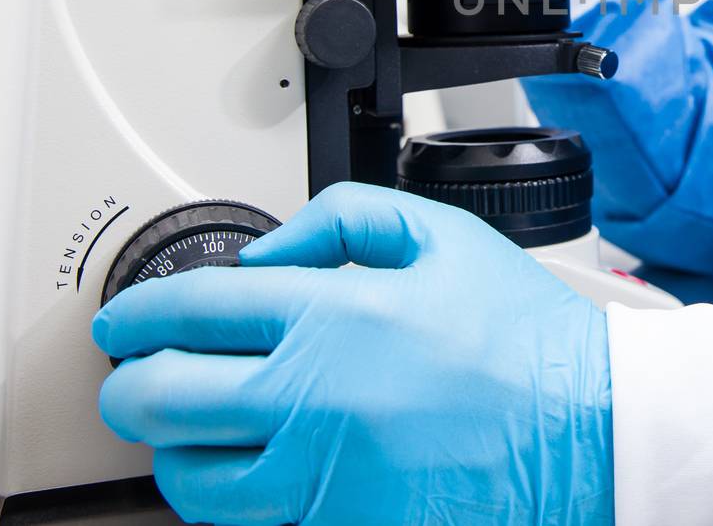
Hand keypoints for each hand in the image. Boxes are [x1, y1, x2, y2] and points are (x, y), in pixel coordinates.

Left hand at [92, 183, 612, 525]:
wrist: (588, 430)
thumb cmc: (523, 338)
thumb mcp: (443, 238)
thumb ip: (342, 218)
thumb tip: (264, 253)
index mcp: (336, 314)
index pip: (193, 309)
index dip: (138, 310)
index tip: (123, 316)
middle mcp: (315, 397)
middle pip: (162, 397)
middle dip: (128, 381)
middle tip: (131, 372)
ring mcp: (324, 474)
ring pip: (191, 477)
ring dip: (169, 448)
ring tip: (183, 427)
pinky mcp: (342, 525)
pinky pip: (248, 523)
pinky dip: (226, 496)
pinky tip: (245, 469)